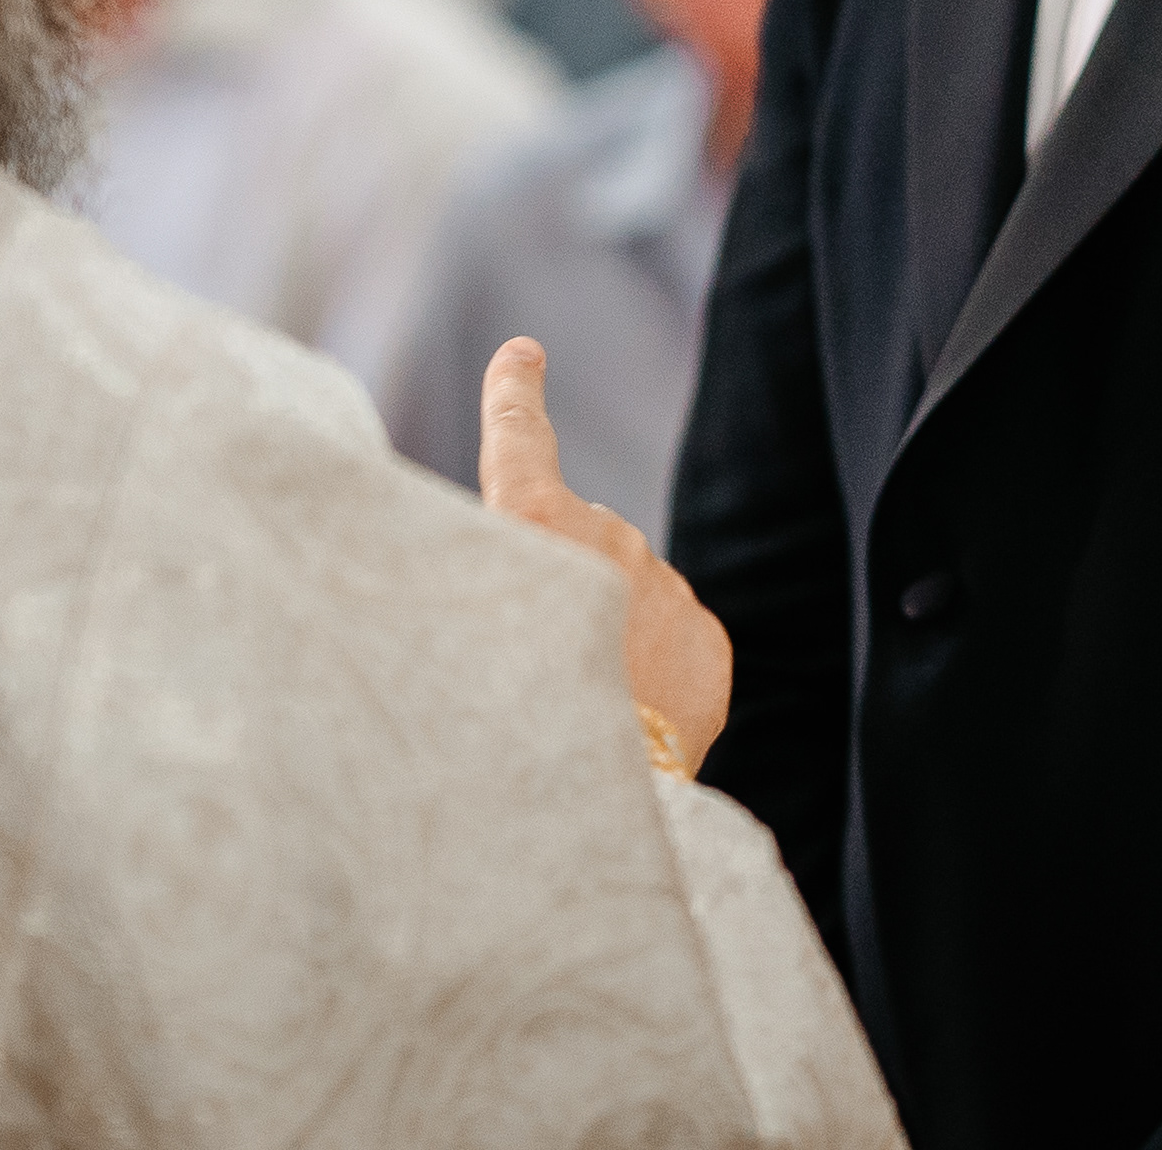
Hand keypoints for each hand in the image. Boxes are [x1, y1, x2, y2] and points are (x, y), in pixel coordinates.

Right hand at [478, 336, 731, 769]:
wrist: (595, 807)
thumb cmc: (494, 731)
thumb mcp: (453, 643)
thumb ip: (484, 587)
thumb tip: (518, 573)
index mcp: (529, 527)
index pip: (518, 439)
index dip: (514, 394)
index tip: (523, 353)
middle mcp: (605, 539)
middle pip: (576, 548)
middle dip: (560, 592)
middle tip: (528, 671)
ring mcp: (667, 587)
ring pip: (627, 601)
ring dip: (606, 645)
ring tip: (574, 718)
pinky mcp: (708, 641)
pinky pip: (670, 644)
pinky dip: (648, 680)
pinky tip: (625, 730)